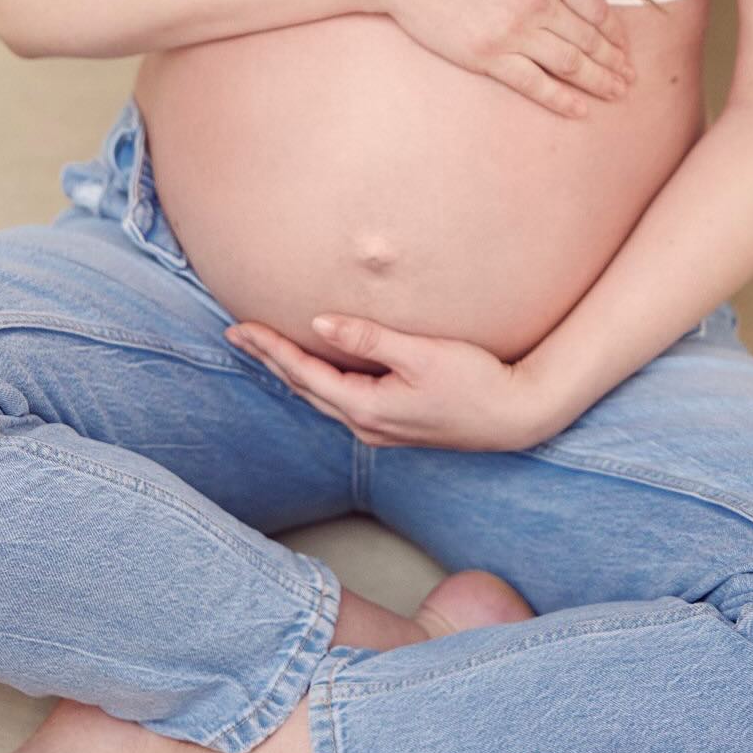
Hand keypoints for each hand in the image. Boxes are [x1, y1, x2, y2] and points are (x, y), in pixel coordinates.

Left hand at [222, 313, 552, 452]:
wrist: (515, 416)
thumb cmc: (475, 381)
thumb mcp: (422, 354)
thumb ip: (369, 339)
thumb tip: (320, 325)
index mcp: (367, 407)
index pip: (305, 373)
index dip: (271, 348)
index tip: (241, 327)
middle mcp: (367, 424)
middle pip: (305, 387)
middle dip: (270, 360)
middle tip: (237, 335)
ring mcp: (381, 428)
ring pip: (321, 397)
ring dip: (291, 371)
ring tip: (266, 350)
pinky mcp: (395, 423)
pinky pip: (340, 400)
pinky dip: (318, 380)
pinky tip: (316, 371)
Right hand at [355, 0, 636, 121]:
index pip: (596, 9)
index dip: (614, 32)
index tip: (624, 47)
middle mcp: (536, 3)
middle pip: (589, 40)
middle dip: (614, 61)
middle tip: (630, 79)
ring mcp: (512, 32)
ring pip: (569, 64)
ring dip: (598, 81)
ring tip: (616, 94)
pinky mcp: (487, 55)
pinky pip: (533, 83)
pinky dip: (560, 98)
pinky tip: (579, 110)